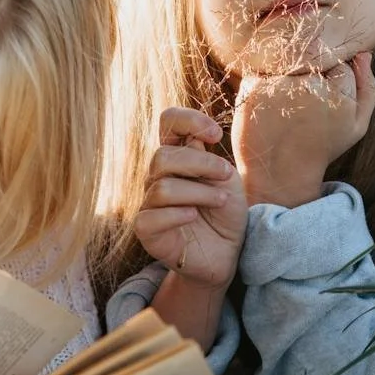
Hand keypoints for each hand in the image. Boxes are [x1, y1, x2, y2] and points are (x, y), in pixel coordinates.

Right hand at [135, 107, 246, 288]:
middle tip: (225, 177)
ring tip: (220, 202)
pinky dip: (177, 214)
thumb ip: (208, 158)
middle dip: (201, 164)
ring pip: (162, 187)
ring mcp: (149, 204)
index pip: (168, 122)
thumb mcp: (226, 181)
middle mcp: (158, 177)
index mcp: (177, 158)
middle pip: (163, 156)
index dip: (189, 120)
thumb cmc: (225, 214)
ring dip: (199, 193)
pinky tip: (194, 217)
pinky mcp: (147, 231)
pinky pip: (151, 217)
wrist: (227, 254)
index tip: (216, 135)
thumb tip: (192, 141)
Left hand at [232, 51, 374, 207]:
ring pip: (289, 60)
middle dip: (312, 76)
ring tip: (287, 107)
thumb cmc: (321, 146)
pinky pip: (263, 69)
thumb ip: (367, 88)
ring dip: (288, 76)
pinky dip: (265, 82)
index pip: (340, 65)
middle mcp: (310, 88)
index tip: (324, 105)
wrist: (279, 172)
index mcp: (339, 96)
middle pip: (315, 59)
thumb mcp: (356, 125)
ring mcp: (279, 86)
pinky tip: (269, 106)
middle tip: (304, 106)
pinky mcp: (253, 88)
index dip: (333, 83)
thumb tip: (364, 54)